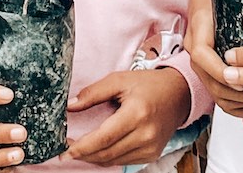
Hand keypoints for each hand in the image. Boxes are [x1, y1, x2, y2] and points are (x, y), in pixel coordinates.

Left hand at [65, 69, 188, 165]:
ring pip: (113, 160)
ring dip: (93, 158)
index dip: (82, 146)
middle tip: (65, 151)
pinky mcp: (152, 154)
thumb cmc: (147, 85)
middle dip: (83, 154)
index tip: (64, 149)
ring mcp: (150, 148)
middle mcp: (145, 135)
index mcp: (136, 114)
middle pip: (106, 153)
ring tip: (77, 150)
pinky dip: (107, 158)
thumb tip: (70, 106)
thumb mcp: (119, 80)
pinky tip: (96, 151)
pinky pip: (123, 161)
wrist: (179, 94)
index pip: (103, 138)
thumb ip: (93, 93)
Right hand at [184, 0, 242, 117]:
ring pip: (213, 91)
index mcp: (199, 27)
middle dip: (236, 93)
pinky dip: (235, 105)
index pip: (201, 55)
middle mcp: (195, 46)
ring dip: (238, 102)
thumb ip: (241, 3)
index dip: (220, 71)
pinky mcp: (208, 68)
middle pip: (208, 79)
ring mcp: (200, 60)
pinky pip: (216, 92)